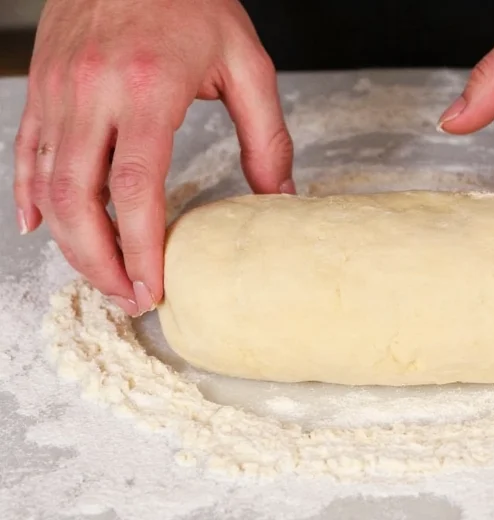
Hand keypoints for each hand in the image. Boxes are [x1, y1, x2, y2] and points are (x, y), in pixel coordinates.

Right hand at [14, 0, 294, 315]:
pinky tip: (42, 228)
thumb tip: (281, 199)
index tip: (154, 287)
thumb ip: (267, 135)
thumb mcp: (247, 62)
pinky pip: (26, 152)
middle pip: (79, 198)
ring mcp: (59, 90)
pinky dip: (32, 197)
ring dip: (70, 241)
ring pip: (47, 184)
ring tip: (101, 274)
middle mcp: (92, 92)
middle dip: (99, 261)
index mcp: (147, 88)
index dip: (141, 248)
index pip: (135, 188)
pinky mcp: (43, 86)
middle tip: (127, 297)